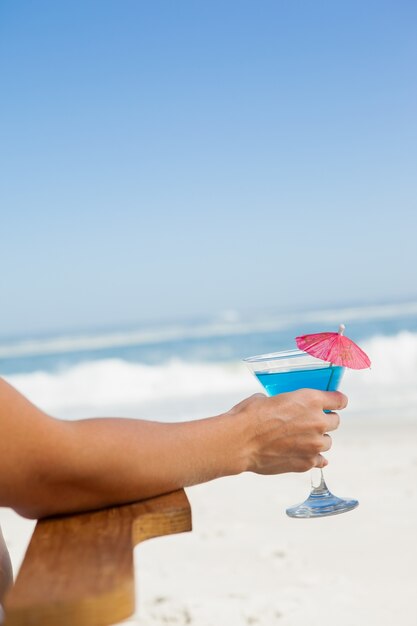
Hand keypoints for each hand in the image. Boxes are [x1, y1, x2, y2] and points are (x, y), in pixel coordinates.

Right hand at [228, 389, 346, 474]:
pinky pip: (320, 460)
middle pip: (335, 421)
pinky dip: (313, 457)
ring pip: (327, 442)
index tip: (335, 403)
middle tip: (310, 421)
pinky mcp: (307, 463)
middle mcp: (318, 422)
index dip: (337, 401)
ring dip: (317, 440)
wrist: (240, 441)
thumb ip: (286, 404)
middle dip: (324, 420)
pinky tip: (303, 453)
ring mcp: (314, 445)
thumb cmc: (250, 416)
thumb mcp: (269, 398)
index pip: (340, 400)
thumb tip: (284, 408)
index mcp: (310, 400)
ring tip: (301, 439)